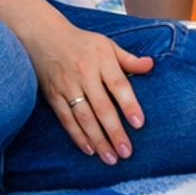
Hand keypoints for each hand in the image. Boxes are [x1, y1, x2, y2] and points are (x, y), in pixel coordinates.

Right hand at [26, 21, 153, 164]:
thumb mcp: (108, 45)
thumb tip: (151, 65)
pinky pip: (66, 119)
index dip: (129, 105)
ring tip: (111, 157)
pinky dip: (78, 136)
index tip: (139, 124)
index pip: (119, 85)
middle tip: (126, 152)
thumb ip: (128, 59)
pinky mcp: (53, 96)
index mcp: (102, 60)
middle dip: (115, 132)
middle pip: (102, 107)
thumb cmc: (82, 43)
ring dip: (98, 140)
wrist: (44, 37)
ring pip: (84, 118)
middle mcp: (85, 75)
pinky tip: (89, 149)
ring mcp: (67, 87)